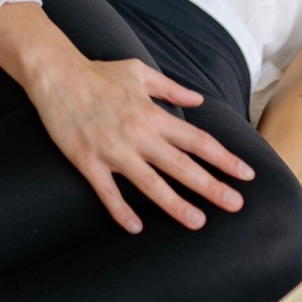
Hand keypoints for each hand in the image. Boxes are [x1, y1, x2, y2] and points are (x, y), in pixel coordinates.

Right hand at [28, 52, 254, 232]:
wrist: (56, 74)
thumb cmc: (98, 73)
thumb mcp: (139, 73)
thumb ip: (171, 88)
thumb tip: (198, 100)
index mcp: (153, 115)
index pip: (197, 140)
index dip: (224, 158)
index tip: (246, 174)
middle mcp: (138, 134)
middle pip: (182, 165)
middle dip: (211, 186)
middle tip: (236, 205)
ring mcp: (113, 150)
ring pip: (150, 183)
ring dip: (175, 204)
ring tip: (198, 222)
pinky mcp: (88, 161)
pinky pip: (107, 192)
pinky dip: (121, 211)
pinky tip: (136, 228)